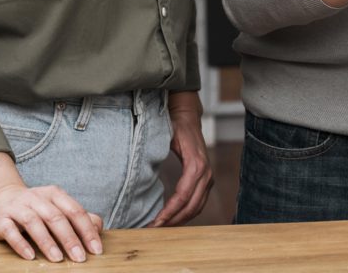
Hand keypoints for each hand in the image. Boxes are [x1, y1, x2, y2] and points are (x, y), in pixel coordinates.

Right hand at [0, 180, 103, 262]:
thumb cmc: (35, 208)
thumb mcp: (57, 208)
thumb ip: (77, 217)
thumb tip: (98, 228)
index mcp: (54, 194)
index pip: (74, 211)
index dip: (87, 230)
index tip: (96, 250)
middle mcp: (36, 198)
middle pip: (56, 217)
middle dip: (70, 238)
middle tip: (80, 257)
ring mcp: (17, 207)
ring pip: (33, 222)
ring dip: (47, 241)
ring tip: (58, 258)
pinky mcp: (0, 219)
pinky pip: (10, 231)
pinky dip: (20, 243)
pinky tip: (30, 256)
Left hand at [149, 92, 212, 226]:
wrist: (188, 117)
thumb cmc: (175, 127)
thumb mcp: (165, 138)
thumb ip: (156, 155)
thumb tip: (138, 174)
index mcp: (196, 165)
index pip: (182, 196)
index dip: (169, 212)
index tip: (155, 223)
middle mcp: (206, 173)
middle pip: (191, 206)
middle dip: (173, 221)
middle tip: (153, 230)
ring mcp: (208, 177)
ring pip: (196, 207)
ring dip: (180, 220)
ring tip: (161, 228)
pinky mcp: (207, 180)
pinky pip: (198, 202)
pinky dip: (186, 213)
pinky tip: (172, 218)